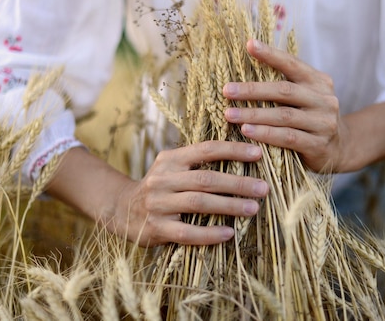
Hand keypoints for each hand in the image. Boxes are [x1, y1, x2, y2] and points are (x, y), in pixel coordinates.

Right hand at [107, 141, 267, 246]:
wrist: (121, 209)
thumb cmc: (160, 186)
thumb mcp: (172, 166)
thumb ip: (198, 160)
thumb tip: (242, 155)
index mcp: (171, 159)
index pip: (206, 149)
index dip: (233, 150)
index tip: (257, 153)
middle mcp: (163, 179)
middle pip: (206, 179)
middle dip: (237, 183)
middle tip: (263, 188)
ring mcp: (158, 204)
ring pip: (198, 203)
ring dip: (229, 206)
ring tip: (253, 208)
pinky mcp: (157, 228)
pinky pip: (187, 232)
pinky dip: (209, 234)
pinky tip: (228, 233)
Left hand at [223, 39, 349, 172]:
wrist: (340, 149)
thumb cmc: (310, 118)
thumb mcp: (303, 97)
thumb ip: (284, 83)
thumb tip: (249, 63)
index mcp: (318, 81)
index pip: (292, 64)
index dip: (271, 54)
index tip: (248, 44)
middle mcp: (324, 99)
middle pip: (284, 91)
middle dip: (252, 90)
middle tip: (227, 90)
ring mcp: (323, 123)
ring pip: (284, 116)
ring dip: (254, 114)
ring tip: (230, 114)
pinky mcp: (319, 145)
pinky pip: (288, 138)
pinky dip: (266, 134)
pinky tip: (247, 132)